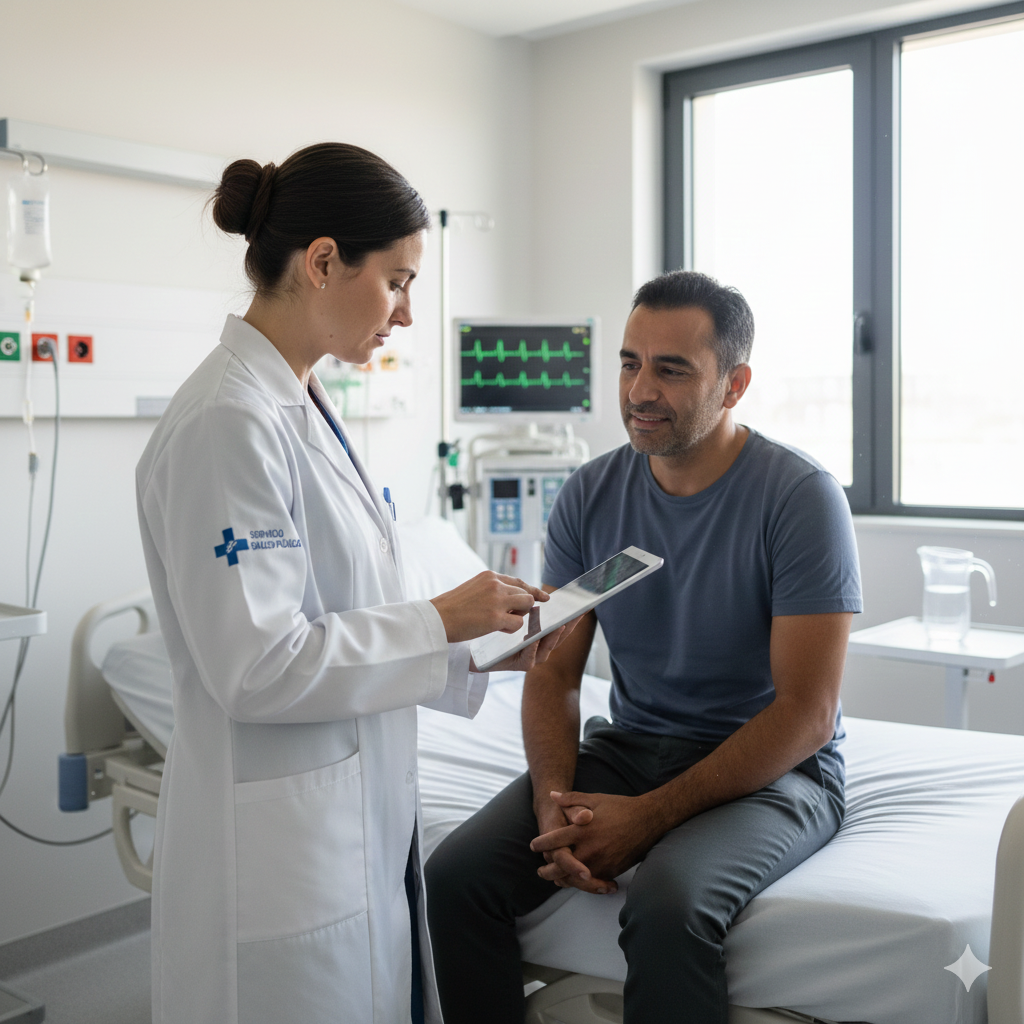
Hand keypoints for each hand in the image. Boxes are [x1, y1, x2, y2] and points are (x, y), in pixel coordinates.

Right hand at [430, 572, 547, 642]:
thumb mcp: (473, 589)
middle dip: (523, 607)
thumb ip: (492, 590)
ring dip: (519, 616)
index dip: (532, 590)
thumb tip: (512, 599)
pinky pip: (518, 623)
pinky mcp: (495, 618)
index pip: (518, 582)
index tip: (544, 597)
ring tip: (501, 622)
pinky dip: (511, 628)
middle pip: (525, 594)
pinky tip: (497, 629)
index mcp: (489, 576)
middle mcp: (495, 584)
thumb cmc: (452, 607)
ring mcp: (497, 600)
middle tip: (510, 616)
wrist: (436, 618)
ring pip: (526, 606)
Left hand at [479, 615, 583, 672]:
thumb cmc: (497, 633)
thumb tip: (541, 596)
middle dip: (570, 626)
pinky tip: (534, 639)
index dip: (572, 619)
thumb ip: (527, 610)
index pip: (560, 626)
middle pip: (559, 637)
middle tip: (577, 615)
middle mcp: (540, 648)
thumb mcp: (513, 618)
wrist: (479, 652)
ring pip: (547, 647)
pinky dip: (533, 648)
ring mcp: (532, 658)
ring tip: (560, 625)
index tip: (582, 608)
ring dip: (554, 636)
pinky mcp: (520, 666)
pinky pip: (529, 657)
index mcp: (541, 637)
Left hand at [530, 790, 666, 893]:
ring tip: (555, 879)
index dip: (541, 843)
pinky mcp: (611, 870)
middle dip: (548, 870)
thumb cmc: (619, 807)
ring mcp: (601, 862)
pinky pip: (591, 881)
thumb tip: (552, 796)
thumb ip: (571, 799)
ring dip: (563, 880)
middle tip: (541, 870)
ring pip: (575, 878)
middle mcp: (589, 848)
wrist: (648, 820)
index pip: (553, 840)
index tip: (534, 845)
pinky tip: (576, 881)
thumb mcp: (594, 799)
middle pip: (560, 865)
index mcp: (582, 829)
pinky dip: (581, 883)